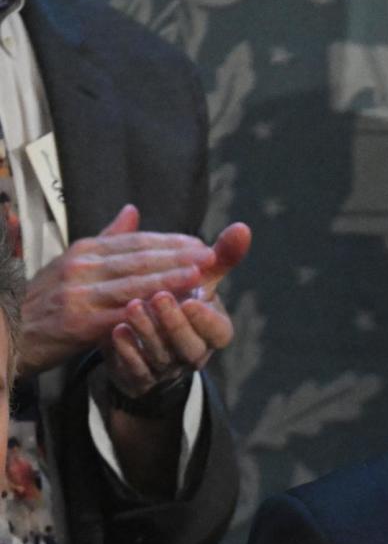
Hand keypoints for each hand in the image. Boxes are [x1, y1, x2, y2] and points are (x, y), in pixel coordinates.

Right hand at [18, 205, 215, 374]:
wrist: (9, 333)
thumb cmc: (46, 299)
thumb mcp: (73, 263)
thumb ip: (107, 239)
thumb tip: (132, 211)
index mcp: (86, 250)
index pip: (137, 241)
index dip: (172, 242)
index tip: (202, 243)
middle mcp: (82, 267)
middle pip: (140, 259)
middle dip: (179, 257)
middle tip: (212, 255)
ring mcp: (79, 294)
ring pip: (133, 284)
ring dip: (169, 280)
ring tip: (200, 276)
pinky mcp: (78, 322)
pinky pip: (119, 315)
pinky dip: (146, 311)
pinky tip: (168, 310)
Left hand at [105, 221, 250, 397]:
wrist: (150, 341)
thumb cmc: (180, 304)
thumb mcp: (201, 281)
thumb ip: (220, 257)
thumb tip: (243, 227)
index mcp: (212, 331)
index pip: (218, 331)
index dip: (206, 318)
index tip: (192, 298)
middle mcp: (193, 352)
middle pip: (190, 346)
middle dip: (174, 322)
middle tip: (159, 297)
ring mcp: (166, 367)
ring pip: (161, 356)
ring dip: (147, 331)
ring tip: (132, 307)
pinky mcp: (140, 376)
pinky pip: (135, 369)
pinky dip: (126, 351)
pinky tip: (115, 331)